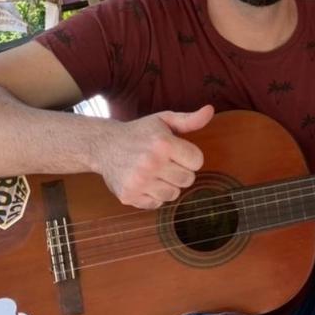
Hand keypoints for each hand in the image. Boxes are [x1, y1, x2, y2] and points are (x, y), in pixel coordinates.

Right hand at [95, 105, 213, 207]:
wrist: (104, 145)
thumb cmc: (140, 132)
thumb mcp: (164, 120)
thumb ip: (189, 120)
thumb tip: (210, 110)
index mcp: (162, 143)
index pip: (197, 161)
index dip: (189, 156)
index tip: (177, 151)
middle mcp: (150, 163)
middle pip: (188, 179)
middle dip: (180, 171)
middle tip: (165, 162)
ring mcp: (138, 181)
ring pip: (173, 194)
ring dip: (168, 185)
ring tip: (154, 172)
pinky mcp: (128, 196)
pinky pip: (156, 203)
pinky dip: (153, 195)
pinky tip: (143, 182)